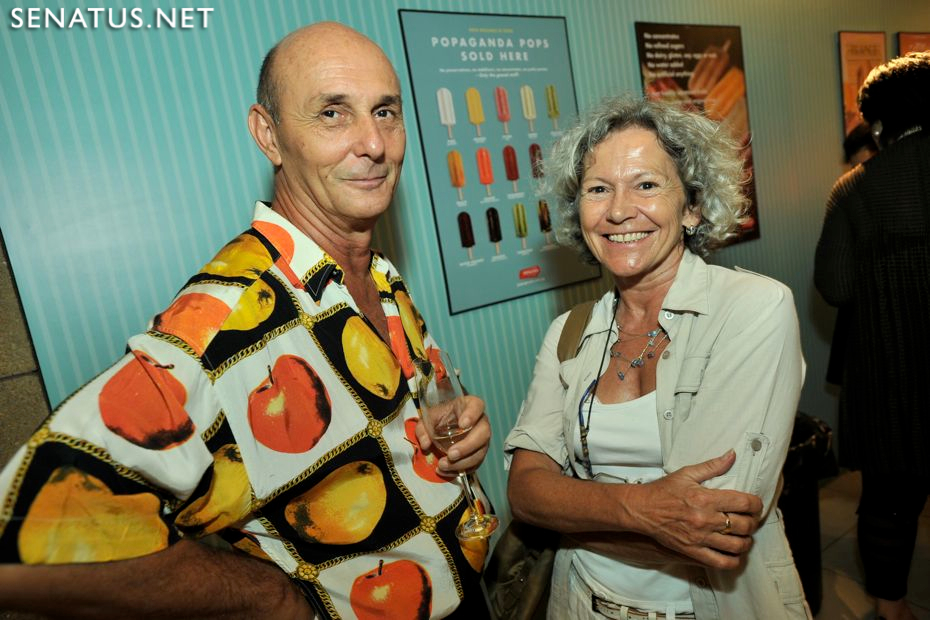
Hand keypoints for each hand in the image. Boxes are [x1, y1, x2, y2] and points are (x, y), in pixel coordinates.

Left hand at [415, 394, 489, 474]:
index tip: (463, 424)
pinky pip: (475, 464)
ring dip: (462, 462)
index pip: (477, 406)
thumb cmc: (440, 416)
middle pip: (483, 433)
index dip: (472, 415)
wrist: (445, 424)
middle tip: (451, 454)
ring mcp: (482, 439)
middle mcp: (480, 422)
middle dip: (467, 446)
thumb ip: (423, 428)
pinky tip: (445, 471)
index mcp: (470, 405)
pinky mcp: (478, 453)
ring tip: (443, 465)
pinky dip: (460, 470)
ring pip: (480, 452)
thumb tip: (425, 445)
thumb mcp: (428, 417)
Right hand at [622, 450, 761, 569]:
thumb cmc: (663, 491)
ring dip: (746, 541)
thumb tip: (732, 455)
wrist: (642, 509)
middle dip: (753, 522)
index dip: (756, 504)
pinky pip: (721, 562)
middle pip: (744, 525)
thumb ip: (712, 466)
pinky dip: (733, 561)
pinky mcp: (693, 551)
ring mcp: (699, 538)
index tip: (755, 504)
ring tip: (744, 536)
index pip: (744, 503)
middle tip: (750, 519)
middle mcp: (705, 519)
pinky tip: (734, 553)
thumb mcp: (686, 473)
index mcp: (705, 498)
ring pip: (737, 545)